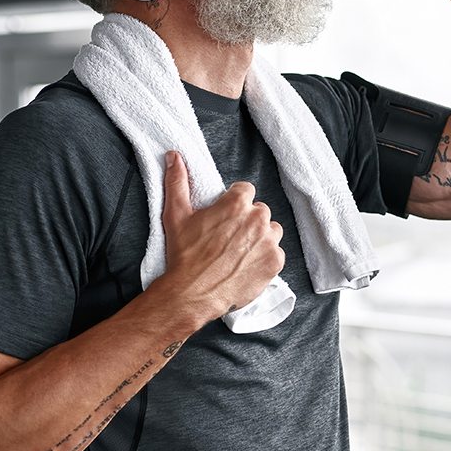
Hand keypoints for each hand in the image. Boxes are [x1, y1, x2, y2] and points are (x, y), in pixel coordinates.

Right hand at [157, 151, 284, 321]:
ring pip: (271, 230)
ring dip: (260, 237)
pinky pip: (276, 252)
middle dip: (247, 221)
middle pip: (259, 211)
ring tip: (239, 251)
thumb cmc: (184, 256)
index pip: (245, 191)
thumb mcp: (176, 215)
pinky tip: (247, 264)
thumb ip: (177, 182)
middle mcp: (257, 219)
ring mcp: (268, 241)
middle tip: (229, 237)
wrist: (192, 293)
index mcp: (237, 204)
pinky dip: (265, 258)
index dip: (234, 203)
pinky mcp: (275, 262)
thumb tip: (174, 157)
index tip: (226, 216)